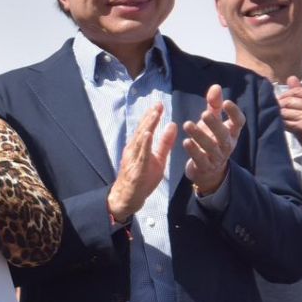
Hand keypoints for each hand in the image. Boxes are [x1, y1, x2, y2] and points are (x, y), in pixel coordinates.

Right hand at [107, 103, 175, 220]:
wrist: (128, 197)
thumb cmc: (142, 178)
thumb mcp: (158, 159)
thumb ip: (165, 143)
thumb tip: (172, 125)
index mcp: (139, 147)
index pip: (146, 128)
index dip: (152, 116)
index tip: (159, 104)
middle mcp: (133, 150)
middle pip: (142, 130)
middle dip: (150, 117)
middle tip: (158, 104)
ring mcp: (134, 159)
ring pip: (140, 140)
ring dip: (147, 126)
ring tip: (154, 115)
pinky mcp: (137, 169)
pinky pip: (141, 155)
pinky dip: (144, 144)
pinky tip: (148, 135)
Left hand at [183, 84, 244, 194]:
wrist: (208, 171)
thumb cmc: (211, 140)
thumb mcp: (213, 122)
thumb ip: (214, 106)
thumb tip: (216, 86)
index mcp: (231, 133)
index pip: (239, 123)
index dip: (234, 113)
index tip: (226, 102)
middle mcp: (226, 145)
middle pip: (224, 135)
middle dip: (215, 124)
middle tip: (204, 114)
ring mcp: (216, 157)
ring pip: (210, 147)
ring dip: (199, 135)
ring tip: (187, 124)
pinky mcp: (205, 166)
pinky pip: (200, 159)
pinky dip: (193, 151)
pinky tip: (185, 141)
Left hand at [279, 77, 301, 143]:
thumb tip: (291, 78)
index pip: (297, 91)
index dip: (285, 94)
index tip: (280, 99)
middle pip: (288, 101)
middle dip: (279, 104)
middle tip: (274, 108)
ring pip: (284, 111)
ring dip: (278, 114)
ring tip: (275, 116)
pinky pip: (285, 122)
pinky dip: (279, 122)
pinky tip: (279, 124)